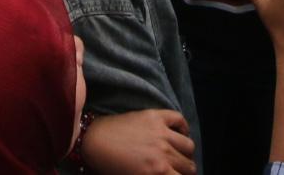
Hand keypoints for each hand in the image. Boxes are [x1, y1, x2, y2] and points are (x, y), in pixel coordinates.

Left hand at [78, 109, 195, 174]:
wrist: (93, 141)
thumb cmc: (110, 166)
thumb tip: (166, 173)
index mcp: (158, 172)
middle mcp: (164, 153)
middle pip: (189, 166)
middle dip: (185, 171)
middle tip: (176, 170)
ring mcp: (161, 132)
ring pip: (189, 145)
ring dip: (185, 152)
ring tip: (177, 154)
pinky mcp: (155, 116)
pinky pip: (179, 119)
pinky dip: (183, 127)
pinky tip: (178, 134)